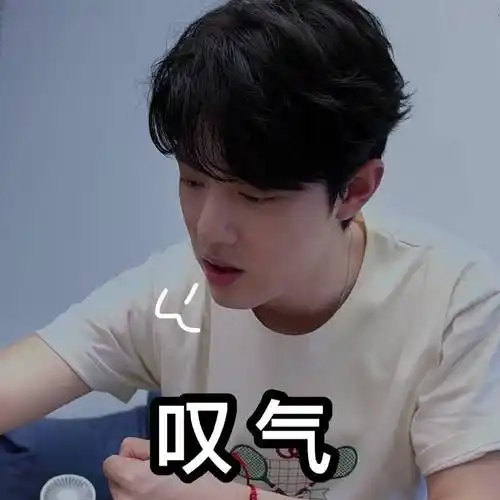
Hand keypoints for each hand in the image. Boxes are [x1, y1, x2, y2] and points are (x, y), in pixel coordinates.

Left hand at [103, 437, 221, 499]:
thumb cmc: (196, 472)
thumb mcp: (170, 449)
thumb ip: (143, 447)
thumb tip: (129, 450)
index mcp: (132, 479)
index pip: (110, 463)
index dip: (129, 456)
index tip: (146, 458)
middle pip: (115, 481)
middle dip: (130, 473)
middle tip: (157, 470)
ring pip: (124, 496)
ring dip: (136, 489)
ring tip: (162, 485)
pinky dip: (144, 499)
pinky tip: (164, 496)